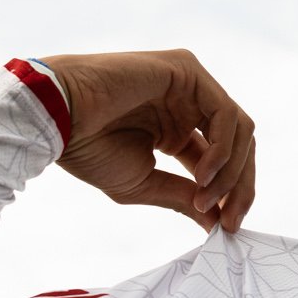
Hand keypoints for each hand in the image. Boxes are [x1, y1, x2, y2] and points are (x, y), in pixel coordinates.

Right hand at [40, 50, 256, 233]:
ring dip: (231, 172)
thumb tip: (216, 224)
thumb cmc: (87, 149)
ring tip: (206, 198)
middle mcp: (188, 105)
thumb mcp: (143, 184)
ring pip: (240, 130)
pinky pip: (226, 113)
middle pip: (240, 145)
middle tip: (229, 220)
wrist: (57, 119)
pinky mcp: (187, 70)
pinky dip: (223, 148)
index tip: (226, 227)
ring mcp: (190, 85)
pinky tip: (202, 173)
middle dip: (240, 186)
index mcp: (178, 130)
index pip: (223, 161)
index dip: (232, 194)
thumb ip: (183, 199)